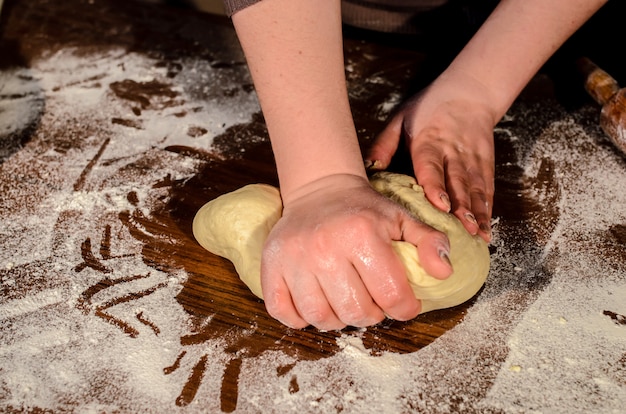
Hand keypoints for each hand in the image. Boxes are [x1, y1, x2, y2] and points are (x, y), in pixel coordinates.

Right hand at [260, 174, 452, 329]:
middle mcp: (325, 248)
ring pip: (321, 318)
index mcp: (362, 235)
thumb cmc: (364, 210)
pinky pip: (285, 313)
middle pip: (356, 313)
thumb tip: (444, 272)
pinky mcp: (271, 267)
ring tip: (346, 302)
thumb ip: (430, 242)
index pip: (392, 296)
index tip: (403, 304)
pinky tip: (316, 302)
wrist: (320, 191)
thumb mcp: (402, 219)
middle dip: (372, 315)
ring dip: (339, 319)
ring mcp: (294, 259)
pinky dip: (301, 318)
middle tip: (373, 302)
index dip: (405, 308)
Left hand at [366, 71, 495, 241]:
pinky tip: (486, 229)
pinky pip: (487, 190)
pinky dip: (488, 210)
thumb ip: (385, 143)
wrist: (470, 91)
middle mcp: (453, 151)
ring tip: (478, 235)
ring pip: (476, 188)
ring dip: (477, 212)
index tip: (441, 205)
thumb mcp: (400, 118)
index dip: (436, 186)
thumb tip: (370, 168)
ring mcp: (472, 158)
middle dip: (462, 207)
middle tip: (464, 229)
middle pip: (458, 182)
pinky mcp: (486, 164)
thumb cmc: (429, 107)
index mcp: (429, 141)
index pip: (432, 166)